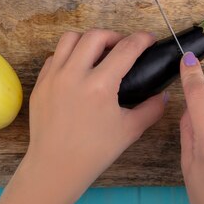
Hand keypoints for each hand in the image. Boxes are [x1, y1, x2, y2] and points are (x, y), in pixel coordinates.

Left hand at [25, 29, 165, 201]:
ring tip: (99, 53)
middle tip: (124, 46)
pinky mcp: (40, 84)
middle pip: (96, 35)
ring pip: (70, 39)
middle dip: (114, 36)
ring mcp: (53, 77)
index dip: (142, 39)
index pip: (126, 49)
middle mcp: (73, 75)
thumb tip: (163, 95)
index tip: (149, 39)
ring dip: (88, 40)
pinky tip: (78, 69)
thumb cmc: (94, 152)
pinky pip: (54, 57)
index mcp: (99, 85)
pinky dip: (68, 55)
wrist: (55, 167)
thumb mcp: (129, 130)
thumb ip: (151, 109)